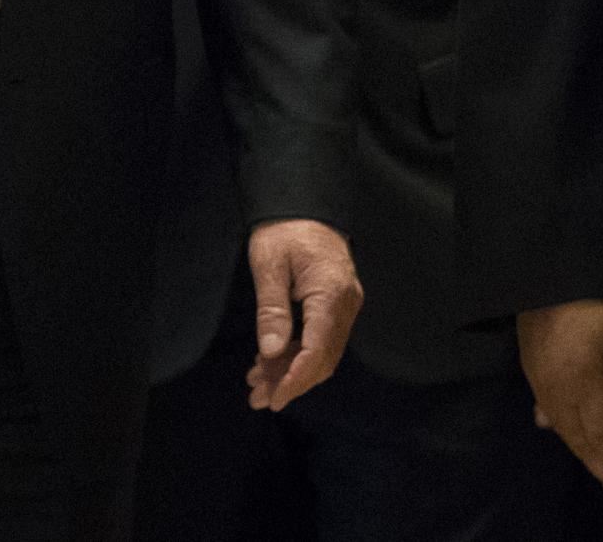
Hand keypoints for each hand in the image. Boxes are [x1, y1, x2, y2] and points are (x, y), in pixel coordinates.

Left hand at [242, 219, 361, 410]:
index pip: (318, 349)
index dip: (295, 379)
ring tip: (257, 382)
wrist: (304, 204)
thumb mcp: (269, 265)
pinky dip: (296, 353)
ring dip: (291, 370)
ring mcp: (344, 304)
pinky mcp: (336, 304)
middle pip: (323, 358)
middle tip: (257, 397)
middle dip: (290, 381)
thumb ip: (272, 310)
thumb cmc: (284, 229)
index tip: (273, 398)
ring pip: (322, 352)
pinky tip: (270, 359)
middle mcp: (345, 303)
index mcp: (331, 293)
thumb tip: (272, 351)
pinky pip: (321, 338)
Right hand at [518, 299, 602, 511]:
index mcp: (582, 383)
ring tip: (600, 471)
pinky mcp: (530, 366)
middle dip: (602, 470)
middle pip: (581, 440)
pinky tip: (557, 431)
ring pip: (561, 428)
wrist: (549, 265)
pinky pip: (546, 408)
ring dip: (582, 452)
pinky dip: (558, 426)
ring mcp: (539, 379)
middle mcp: (556, 389)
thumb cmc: (597, 297)